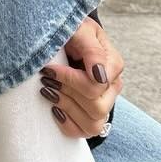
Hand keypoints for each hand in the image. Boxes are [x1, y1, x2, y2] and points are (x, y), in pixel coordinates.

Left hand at [39, 14, 124, 137]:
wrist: (66, 37)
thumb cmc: (72, 32)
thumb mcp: (80, 30)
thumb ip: (91, 49)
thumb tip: (98, 74)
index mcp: (113, 64)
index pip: (95, 85)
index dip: (69, 79)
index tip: (49, 69)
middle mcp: (113, 86)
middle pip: (96, 107)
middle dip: (66, 93)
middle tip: (46, 80)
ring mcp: (105, 102)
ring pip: (93, 124)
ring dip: (66, 108)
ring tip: (49, 92)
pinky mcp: (92, 115)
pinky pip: (83, 132)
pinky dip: (67, 124)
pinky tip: (55, 108)